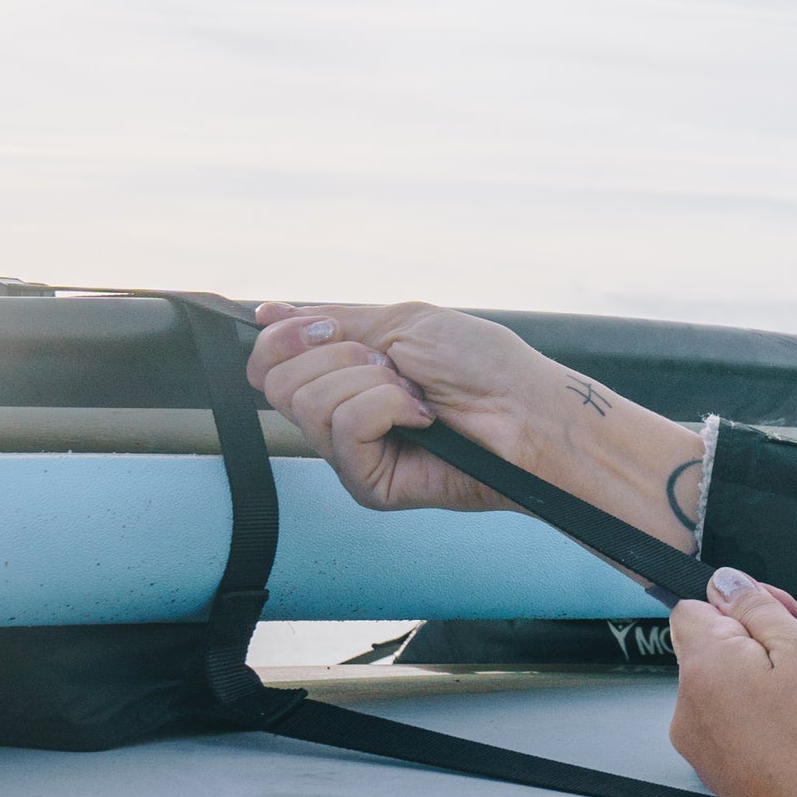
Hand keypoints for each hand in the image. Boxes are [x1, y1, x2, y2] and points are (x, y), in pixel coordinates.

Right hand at [247, 301, 709, 546]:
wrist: (530, 409)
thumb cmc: (483, 366)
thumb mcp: (401, 323)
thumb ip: (332, 319)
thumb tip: (266, 311)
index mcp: (342, 377)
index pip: (269, 363)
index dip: (287, 337)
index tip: (328, 326)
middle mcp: (338, 418)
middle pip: (280, 381)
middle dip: (341, 355)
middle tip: (396, 368)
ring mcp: (351, 455)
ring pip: (308, 401)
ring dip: (371, 380)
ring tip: (416, 394)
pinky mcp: (368, 485)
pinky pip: (345, 427)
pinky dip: (388, 406)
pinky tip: (423, 420)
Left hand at [669, 569, 796, 796]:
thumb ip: (758, 608)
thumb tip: (728, 584)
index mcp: (704, 672)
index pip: (694, 608)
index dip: (743, 602)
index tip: (786, 616)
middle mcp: (690, 714)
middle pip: (713, 652)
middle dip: (760, 646)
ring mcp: (706, 754)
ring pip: (731, 693)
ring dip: (770, 687)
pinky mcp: (728, 781)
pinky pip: (742, 731)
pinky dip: (773, 725)